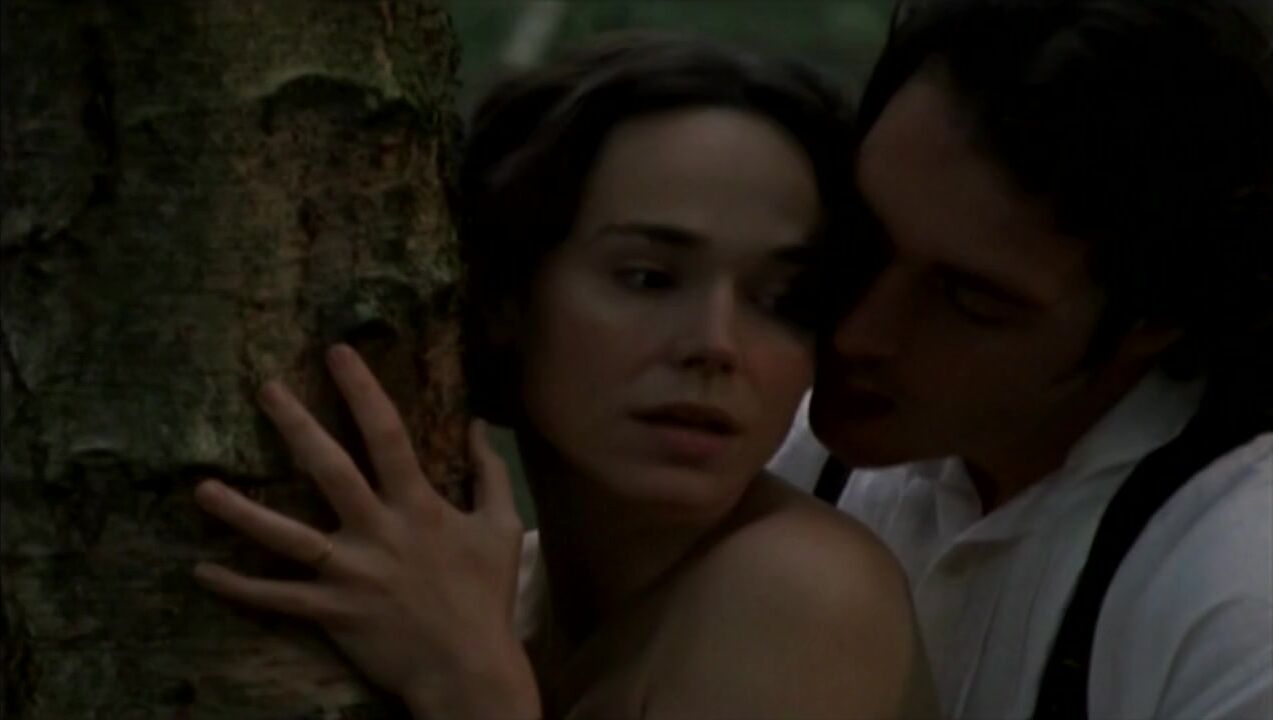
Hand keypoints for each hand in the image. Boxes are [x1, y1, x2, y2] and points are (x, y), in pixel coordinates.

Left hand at [192, 344, 539, 718]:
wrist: (468, 668)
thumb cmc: (487, 597)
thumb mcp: (502, 528)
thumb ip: (490, 473)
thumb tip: (481, 425)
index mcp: (418, 506)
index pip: (388, 436)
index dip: (362, 390)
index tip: (337, 353)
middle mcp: (378, 533)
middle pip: (329, 470)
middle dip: (295, 426)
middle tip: (265, 389)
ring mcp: (351, 574)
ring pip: (287, 537)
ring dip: (241, 513)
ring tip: (202, 488)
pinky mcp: (333, 613)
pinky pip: (278, 599)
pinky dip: (239, 587)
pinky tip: (202, 570)